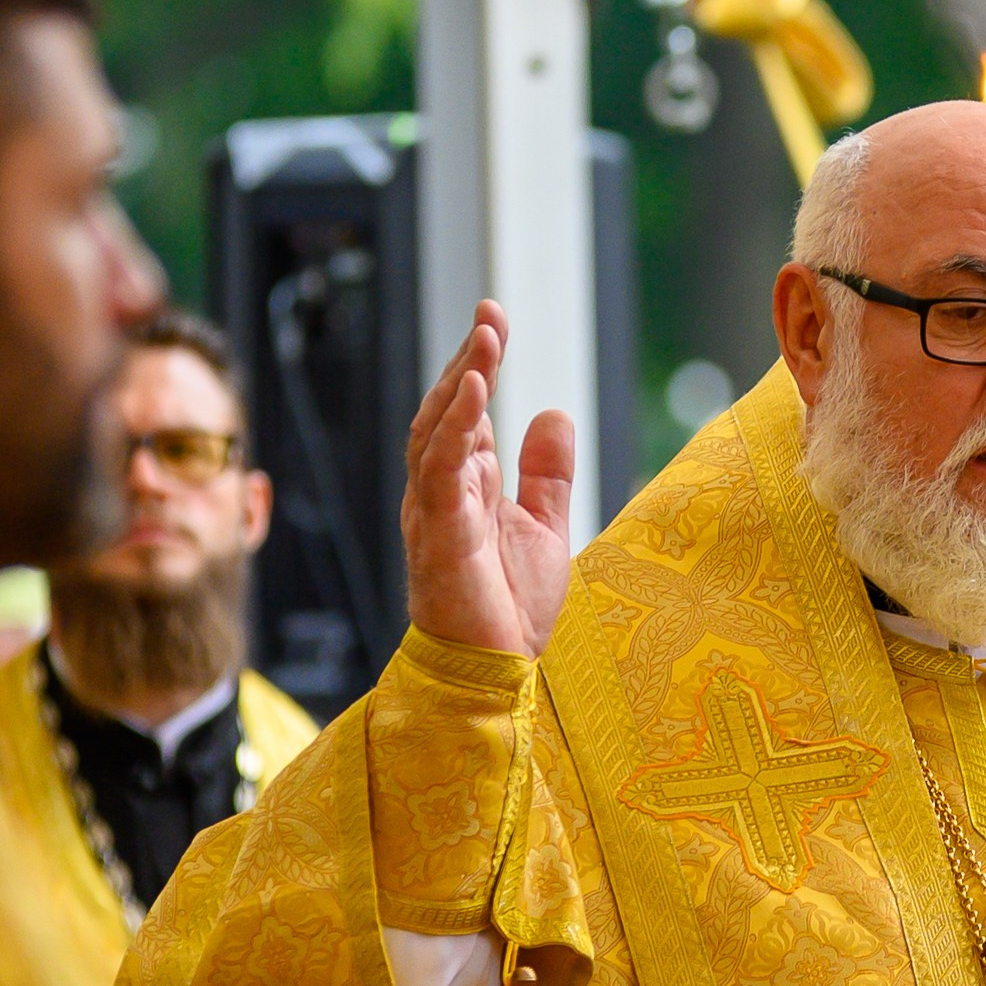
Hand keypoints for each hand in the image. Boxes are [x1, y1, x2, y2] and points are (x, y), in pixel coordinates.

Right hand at [402, 302, 573, 658]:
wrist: (495, 672)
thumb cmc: (509, 610)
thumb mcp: (543, 527)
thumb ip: (546, 473)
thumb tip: (551, 410)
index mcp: (465, 487)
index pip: (466, 413)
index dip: (479, 364)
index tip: (493, 318)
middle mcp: (441, 492)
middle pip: (447, 411)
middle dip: (468, 358)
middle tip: (490, 313)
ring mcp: (434, 511)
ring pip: (436, 431)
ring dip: (460, 381)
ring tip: (486, 339)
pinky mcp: (438, 533)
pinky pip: (439, 469)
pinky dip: (456, 427)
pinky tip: (476, 391)